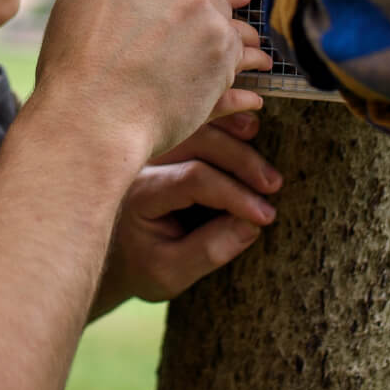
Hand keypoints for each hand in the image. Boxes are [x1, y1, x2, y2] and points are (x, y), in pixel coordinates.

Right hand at [32, 0, 270, 161]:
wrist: (92, 121)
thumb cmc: (74, 74)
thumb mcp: (80, 9)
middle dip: (189, 1)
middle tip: (166, 41)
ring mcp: (197, 6)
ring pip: (217, 11)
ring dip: (207, 33)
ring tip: (179, 68)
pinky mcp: (221, 43)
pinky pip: (234, 45)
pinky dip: (223, 62)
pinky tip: (196, 82)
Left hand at [96, 112, 282, 310]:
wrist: (115, 254)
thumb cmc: (142, 265)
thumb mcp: (171, 274)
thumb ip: (210, 250)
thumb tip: (253, 225)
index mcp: (141, 194)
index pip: (193, 180)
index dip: (234, 194)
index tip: (265, 215)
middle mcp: (141, 163)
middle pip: (196, 142)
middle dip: (240, 160)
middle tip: (274, 184)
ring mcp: (151, 148)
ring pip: (194, 124)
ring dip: (231, 128)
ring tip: (261, 140)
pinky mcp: (162, 143)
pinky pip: (191, 121)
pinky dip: (220, 116)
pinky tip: (247, 118)